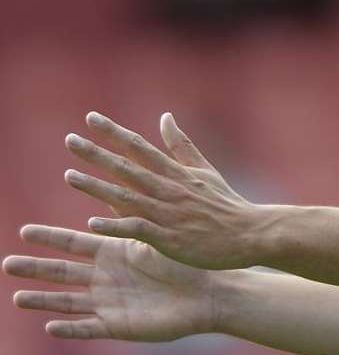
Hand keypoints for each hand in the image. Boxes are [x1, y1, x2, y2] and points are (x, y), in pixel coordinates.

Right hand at [3, 225, 216, 340]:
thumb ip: (137, 214)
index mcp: (113, 253)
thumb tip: (127, 180)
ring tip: (16, 297)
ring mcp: (108, 302)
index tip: (23, 230)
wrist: (206, 292)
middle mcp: (105, 278)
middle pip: (63, 271)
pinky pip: (89, 329)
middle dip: (35, 267)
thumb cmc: (184, 262)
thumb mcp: (156, 234)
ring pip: (68, 302)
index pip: (75, 243)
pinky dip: (71, 328)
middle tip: (6, 263)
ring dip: (43, 300)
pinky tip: (50, 327)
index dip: (50, 238)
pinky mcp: (117, 325)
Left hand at [63, 112, 262, 269]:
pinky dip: (117, 225)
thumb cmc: (227, 204)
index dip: (114, 133)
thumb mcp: (205, 170)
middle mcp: (169, 189)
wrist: (251, 233)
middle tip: (70, 141)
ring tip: (70, 176)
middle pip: (127, 168)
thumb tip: (164, 117)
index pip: (139, 147)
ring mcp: (169, 213)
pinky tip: (93, 223)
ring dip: (97, 187)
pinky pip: (139, 230)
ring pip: (127, 197)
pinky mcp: (170, 238)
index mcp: (176, 172)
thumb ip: (181, 145)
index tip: (90, 118)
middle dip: (97, 154)